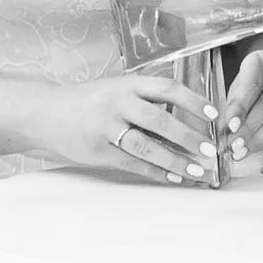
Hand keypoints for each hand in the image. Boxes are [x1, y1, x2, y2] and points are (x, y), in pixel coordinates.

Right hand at [42, 69, 219, 184]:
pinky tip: (173, 178)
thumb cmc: (91, 101)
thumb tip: (190, 117)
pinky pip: (132, 164)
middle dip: (188, 137)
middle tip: (210, 150)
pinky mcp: (99, 150)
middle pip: (159, 120)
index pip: (167, 88)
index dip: (193, 101)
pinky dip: (155, 172)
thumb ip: (148, 99)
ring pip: (146, 146)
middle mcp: (118, 103)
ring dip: (175, 161)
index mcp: (128, 84)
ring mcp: (106, 128)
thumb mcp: (118, 89)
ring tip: (197, 171)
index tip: (215, 114)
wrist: (47, 113)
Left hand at [220, 43, 262, 160]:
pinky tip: (254, 147)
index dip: (241, 106)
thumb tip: (222, 132)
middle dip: (247, 128)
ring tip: (241, 150)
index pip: (253, 83)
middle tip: (233, 144)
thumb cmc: (257, 84)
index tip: (230, 124)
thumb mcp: (238, 88)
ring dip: (257, 139)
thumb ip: (231, 107)